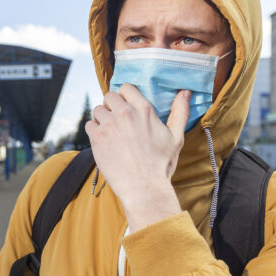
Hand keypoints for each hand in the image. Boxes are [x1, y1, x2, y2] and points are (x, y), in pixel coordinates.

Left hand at [84, 85, 191, 230]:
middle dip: (112, 106)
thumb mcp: (176, 136)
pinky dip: (94, 131)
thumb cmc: (161, 164)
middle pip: (109, 97)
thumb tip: (185, 92)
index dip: (125, 96)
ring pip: (97, 110)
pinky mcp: (97, 138)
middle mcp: (124, 113)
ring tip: (111, 133)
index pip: (126, 88)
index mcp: (143, 109)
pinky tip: (104, 142)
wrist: (144, 187)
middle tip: (118, 121)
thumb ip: (180, 112)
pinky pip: (89, 125)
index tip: (126, 107)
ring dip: (102, 119)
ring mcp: (109, 125)